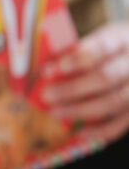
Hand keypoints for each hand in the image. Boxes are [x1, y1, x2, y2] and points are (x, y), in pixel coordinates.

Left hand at [42, 22, 128, 145]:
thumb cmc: (113, 46)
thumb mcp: (101, 37)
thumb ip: (79, 50)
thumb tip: (47, 68)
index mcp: (123, 39)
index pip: (101, 48)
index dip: (76, 60)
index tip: (50, 70)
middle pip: (105, 77)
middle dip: (72, 88)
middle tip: (46, 95)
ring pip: (112, 101)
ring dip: (80, 109)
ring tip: (55, 112)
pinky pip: (121, 124)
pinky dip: (99, 130)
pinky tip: (79, 132)